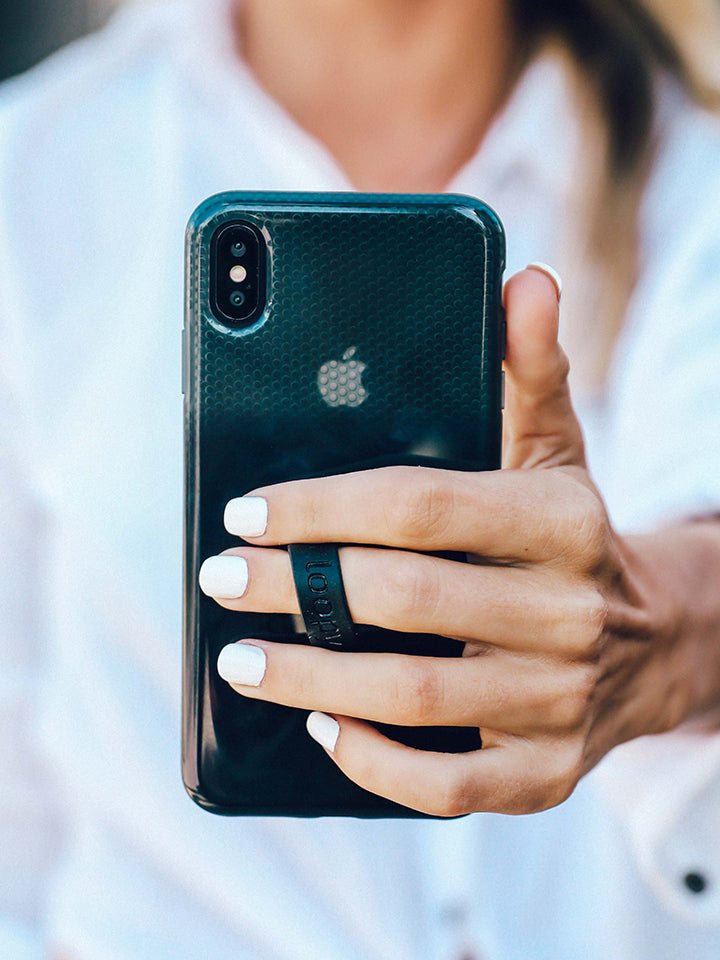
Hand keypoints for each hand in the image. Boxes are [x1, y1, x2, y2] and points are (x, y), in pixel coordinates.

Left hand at [200, 267, 700, 816]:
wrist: (656, 643)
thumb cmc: (571, 536)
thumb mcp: (558, 450)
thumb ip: (530, 368)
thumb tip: (520, 279)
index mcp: (561, 522)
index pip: (423, 503)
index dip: (323, 506)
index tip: (248, 511)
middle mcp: (568, 612)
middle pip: (405, 598)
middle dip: (293, 589)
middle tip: (223, 579)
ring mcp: (559, 701)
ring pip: (413, 696)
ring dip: (309, 678)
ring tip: (240, 658)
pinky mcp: (546, 773)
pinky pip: (449, 787)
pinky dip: (373, 762)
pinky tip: (322, 727)